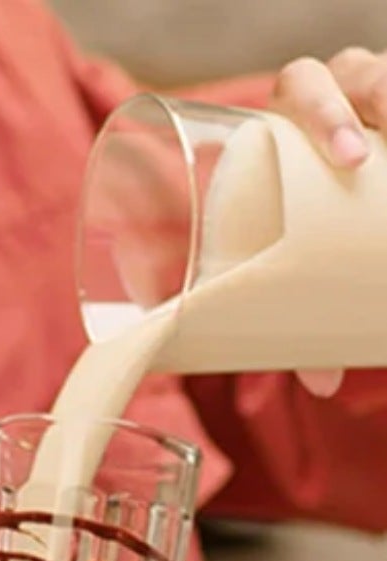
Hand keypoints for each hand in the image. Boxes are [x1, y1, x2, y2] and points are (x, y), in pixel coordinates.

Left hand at [270, 48, 386, 397]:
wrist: (321, 195)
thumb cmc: (292, 226)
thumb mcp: (293, 256)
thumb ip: (298, 309)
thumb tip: (320, 385)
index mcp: (288, 119)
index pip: (303, 86)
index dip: (323, 108)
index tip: (352, 157)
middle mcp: (336, 94)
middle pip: (356, 72)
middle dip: (374, 100)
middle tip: (374, 159)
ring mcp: (374, 92)